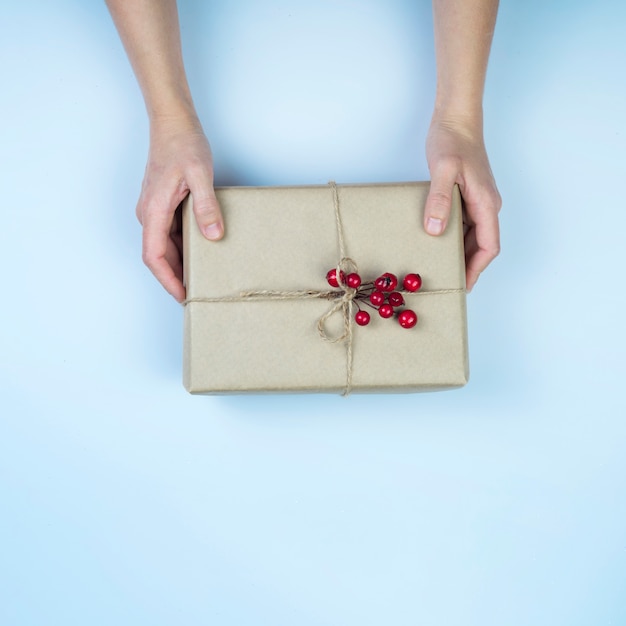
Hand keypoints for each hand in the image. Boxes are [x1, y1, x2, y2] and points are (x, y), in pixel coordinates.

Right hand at [135, 117, 223, 301]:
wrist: (172, 122)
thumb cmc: (182, 143)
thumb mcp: (199, 174)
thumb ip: (206, 206)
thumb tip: (213, 235)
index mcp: (154, 210)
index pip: (155, 256)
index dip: (167, 280)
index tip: (182, 295)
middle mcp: (150, 214)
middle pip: (160, 255)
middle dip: (176, 277)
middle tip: (199, 293)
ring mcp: (155, 210)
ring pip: (166, 246)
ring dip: (181, 263)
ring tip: (202, 278)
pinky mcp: (163, 205)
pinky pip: (172, 233)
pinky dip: (184, 247)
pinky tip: (202, 252)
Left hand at [424, 117, 500, 290]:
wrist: (456, 118)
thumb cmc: (452, 140)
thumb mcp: (443, 169)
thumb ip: (440, 199)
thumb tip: (436, 230)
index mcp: (486, 203)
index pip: (489, 245)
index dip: (477, 268)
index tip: (463, 284)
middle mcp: (486, 206)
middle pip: (481, 245)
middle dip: (467, 265)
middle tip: (447, 281)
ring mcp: (477, 201)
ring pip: (472, 236)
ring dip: (459, 252)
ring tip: (439, 267)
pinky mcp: (467, 196)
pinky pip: (462, 224)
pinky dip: (451, 237)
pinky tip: (435, 243)